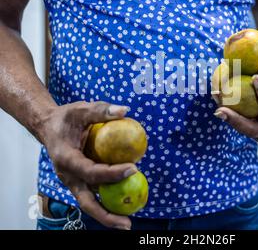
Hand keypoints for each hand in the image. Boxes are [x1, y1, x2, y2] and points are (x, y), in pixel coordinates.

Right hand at [38, 101, 136, 229]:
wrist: (47, 126)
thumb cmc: (65, 118)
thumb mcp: (80, 109)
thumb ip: (100, 109)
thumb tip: (124, 110)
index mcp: (66, 159)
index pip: (91, 171)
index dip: (112, 173)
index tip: (134, 168)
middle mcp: (68, 175)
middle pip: (87, 202)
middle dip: (106, 215)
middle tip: (127, 224)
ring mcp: (72, 181)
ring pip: (89, 202)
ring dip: (107, 213)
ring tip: (128, 221)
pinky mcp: (78, 181)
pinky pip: (93, 193)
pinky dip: (107, 199)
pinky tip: (124, 199)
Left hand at [214, 64, 257, 146]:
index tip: (257, 78)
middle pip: (252, 129)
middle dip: (235, 120)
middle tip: (220, 107)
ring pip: (243, 128)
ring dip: (227, 115)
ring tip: (215, 98)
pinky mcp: (256, 136)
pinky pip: (242, 124)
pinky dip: (230, 113)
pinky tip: (219, 98)